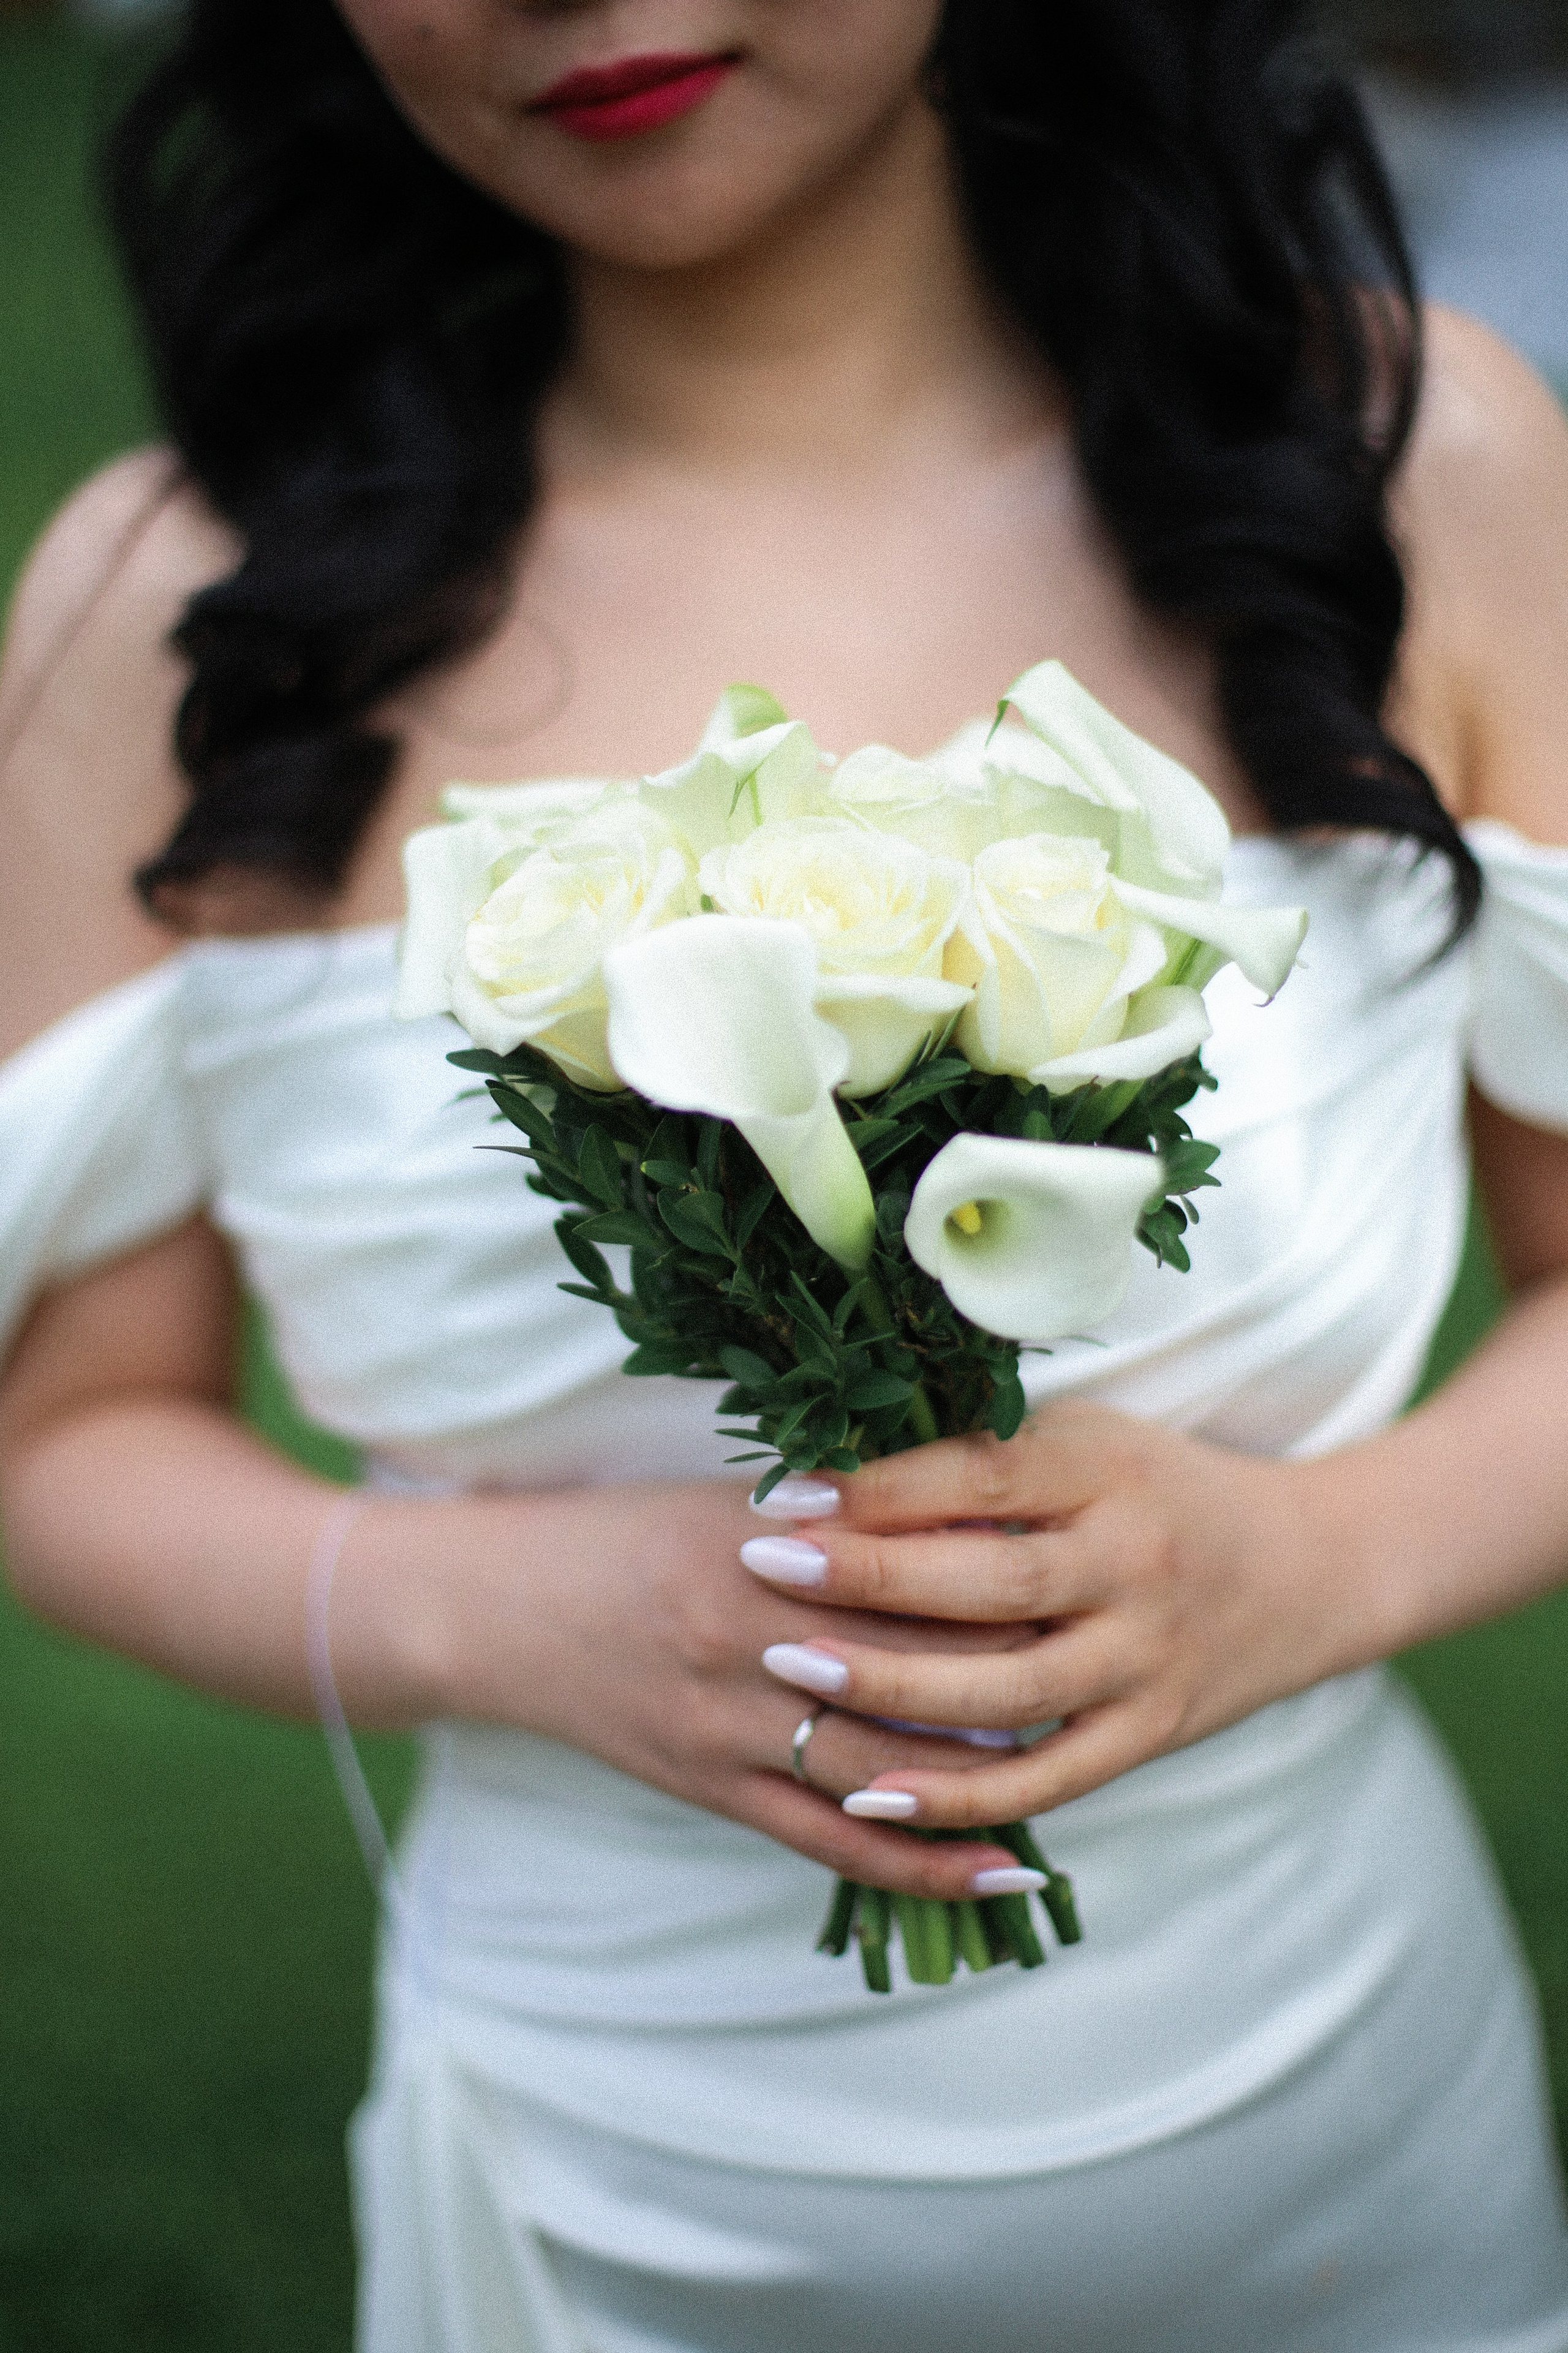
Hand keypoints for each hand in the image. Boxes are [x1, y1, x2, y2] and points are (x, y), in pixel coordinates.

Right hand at [408, 1477, 1038, 1902]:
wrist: (494, 1609)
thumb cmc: (618, 1534)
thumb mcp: (722, 1498)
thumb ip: (834, 1507)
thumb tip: (960, 1509)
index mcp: (759, 1546)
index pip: (910, 1570)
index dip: (1002, 1577)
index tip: (1078, 1575)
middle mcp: (748, 1638)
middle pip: (913, 1669)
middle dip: (1015, 1675)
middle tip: (1110, 1672)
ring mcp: (727, 1724)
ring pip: (884, 1766)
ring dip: (986, 1778)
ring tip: (1078, 1775)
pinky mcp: (708, 1786)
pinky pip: (829, 1840)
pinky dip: (919, 1861)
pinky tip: (998, 1866)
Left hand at [737, 1406, 1373, 1829]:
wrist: (1310, 1568)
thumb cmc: (1160, 1486)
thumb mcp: (1086, 1440)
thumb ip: (984, 1456)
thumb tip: (836, 1466)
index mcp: (1108, 1471)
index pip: (980, 1479)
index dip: (878, 1487)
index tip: (782, 1493)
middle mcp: (1133, 1564)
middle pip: (989, 1583)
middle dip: (868, 1579)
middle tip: (764, 1570)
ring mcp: (1146, 1658)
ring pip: (1009, 1691)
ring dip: (895, 1688)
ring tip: (793, 1671)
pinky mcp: (1151, 1732)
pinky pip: (1046, 1778)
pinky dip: (959, 1796)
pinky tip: (870, 1794)